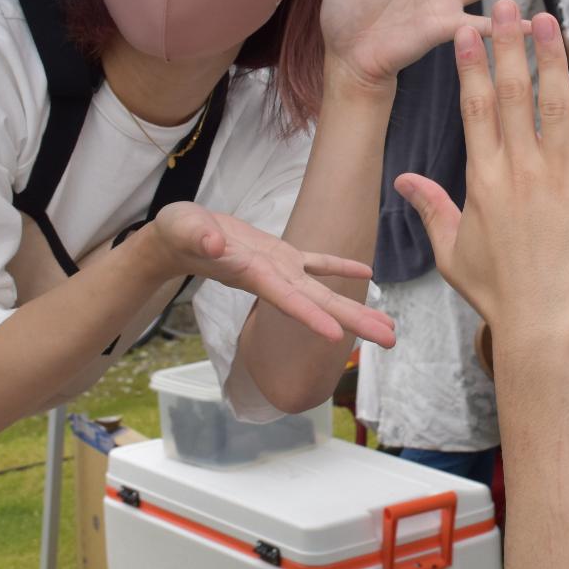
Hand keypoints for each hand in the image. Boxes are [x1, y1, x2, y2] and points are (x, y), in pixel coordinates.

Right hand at [145, 202, 394, 346]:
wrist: (176, 239)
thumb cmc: (177, 234)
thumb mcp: (183, 228)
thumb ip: (198, 237)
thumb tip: (214, 244)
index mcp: (253, 275)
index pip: (287, 299)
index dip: (310, 316)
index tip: (337, 336)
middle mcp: (273, 279)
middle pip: (319, 305)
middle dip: (355, 322)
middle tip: (391, 340)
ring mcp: (278, 268)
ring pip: (324, 290)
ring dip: (356, 307)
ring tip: (388, 326)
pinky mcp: (279, 254)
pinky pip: (316, 261)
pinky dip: (340, 266)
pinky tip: (366, 271)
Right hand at [396, 0, 568, 354]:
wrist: (544, 326)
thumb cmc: (499, 293)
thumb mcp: (452, 251)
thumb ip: (431, 207)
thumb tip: (404, 180)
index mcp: (482, 180)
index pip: (473, 110)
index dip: (470, 66)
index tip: (468, 31)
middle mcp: (519, 170)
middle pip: (511, 95)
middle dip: (508, 46)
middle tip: (508, 7)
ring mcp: (560, 178)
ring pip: (556, 106)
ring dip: (553, 60)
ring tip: (549, 22)